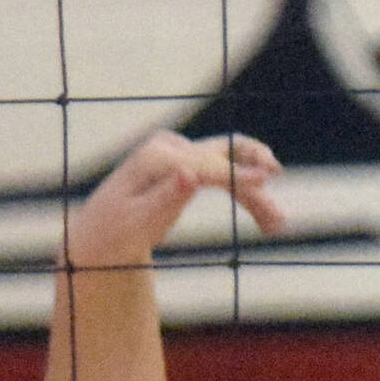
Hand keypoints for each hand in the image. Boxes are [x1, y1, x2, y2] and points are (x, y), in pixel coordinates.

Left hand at [65, 131, 284, 269]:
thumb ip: (164, 199)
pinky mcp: (188, 160)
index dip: (235, 173)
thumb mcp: (137, 224)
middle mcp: (168, 147)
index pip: (202, 164)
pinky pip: (226, 169)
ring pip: (231, 161)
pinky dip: (246, 189)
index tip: (266, 181)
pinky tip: (264, 218)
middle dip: (253, 186)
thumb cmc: (117, 232)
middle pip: (223, 158)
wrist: (102, 234)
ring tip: (276, 226)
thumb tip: (188, 174)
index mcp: (153, 159)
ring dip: (256, 190)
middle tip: (278, 223)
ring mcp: (179, 151)